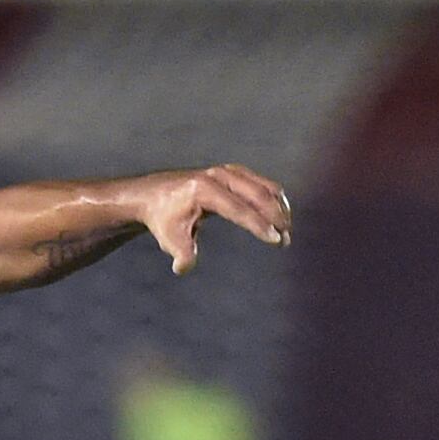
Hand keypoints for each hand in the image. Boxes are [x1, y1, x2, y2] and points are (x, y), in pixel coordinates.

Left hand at [123, 165, 291, 274]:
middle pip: (257, 194)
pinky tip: (280, 216)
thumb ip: (180, 254)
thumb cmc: (162, 219)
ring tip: (286, 231)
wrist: (152, 195)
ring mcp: (227, 171)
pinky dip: (273, 198)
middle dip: (275, 216)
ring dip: (279, 207)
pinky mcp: (233, 172)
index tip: (276, 240)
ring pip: (264, 186)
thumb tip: (183, 268)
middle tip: (286, 240)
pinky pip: (261, 183)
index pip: (239, 209)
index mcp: (204, 190)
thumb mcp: (168, 239)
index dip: (259, 226)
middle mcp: (218, 176)